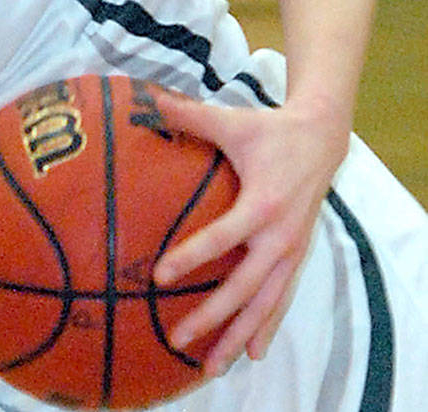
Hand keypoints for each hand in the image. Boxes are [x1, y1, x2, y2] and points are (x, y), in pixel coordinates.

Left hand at [150, 96, 347, 376]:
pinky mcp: (295, 257)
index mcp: (262, 204)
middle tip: (177, 339)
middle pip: (245, 287)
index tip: (159, 277)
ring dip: (239, 336)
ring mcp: (291, 251)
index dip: (191, 258)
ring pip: (265, 304)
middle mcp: (280, 236)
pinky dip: (265, 328)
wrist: (322, 139)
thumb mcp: (230, 121)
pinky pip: (279, 300)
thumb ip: (187, 114)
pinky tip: (251, 355)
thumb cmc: (268, 130)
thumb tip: (144, 98)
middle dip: (213, 317)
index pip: (222, 238)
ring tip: (211, 367)